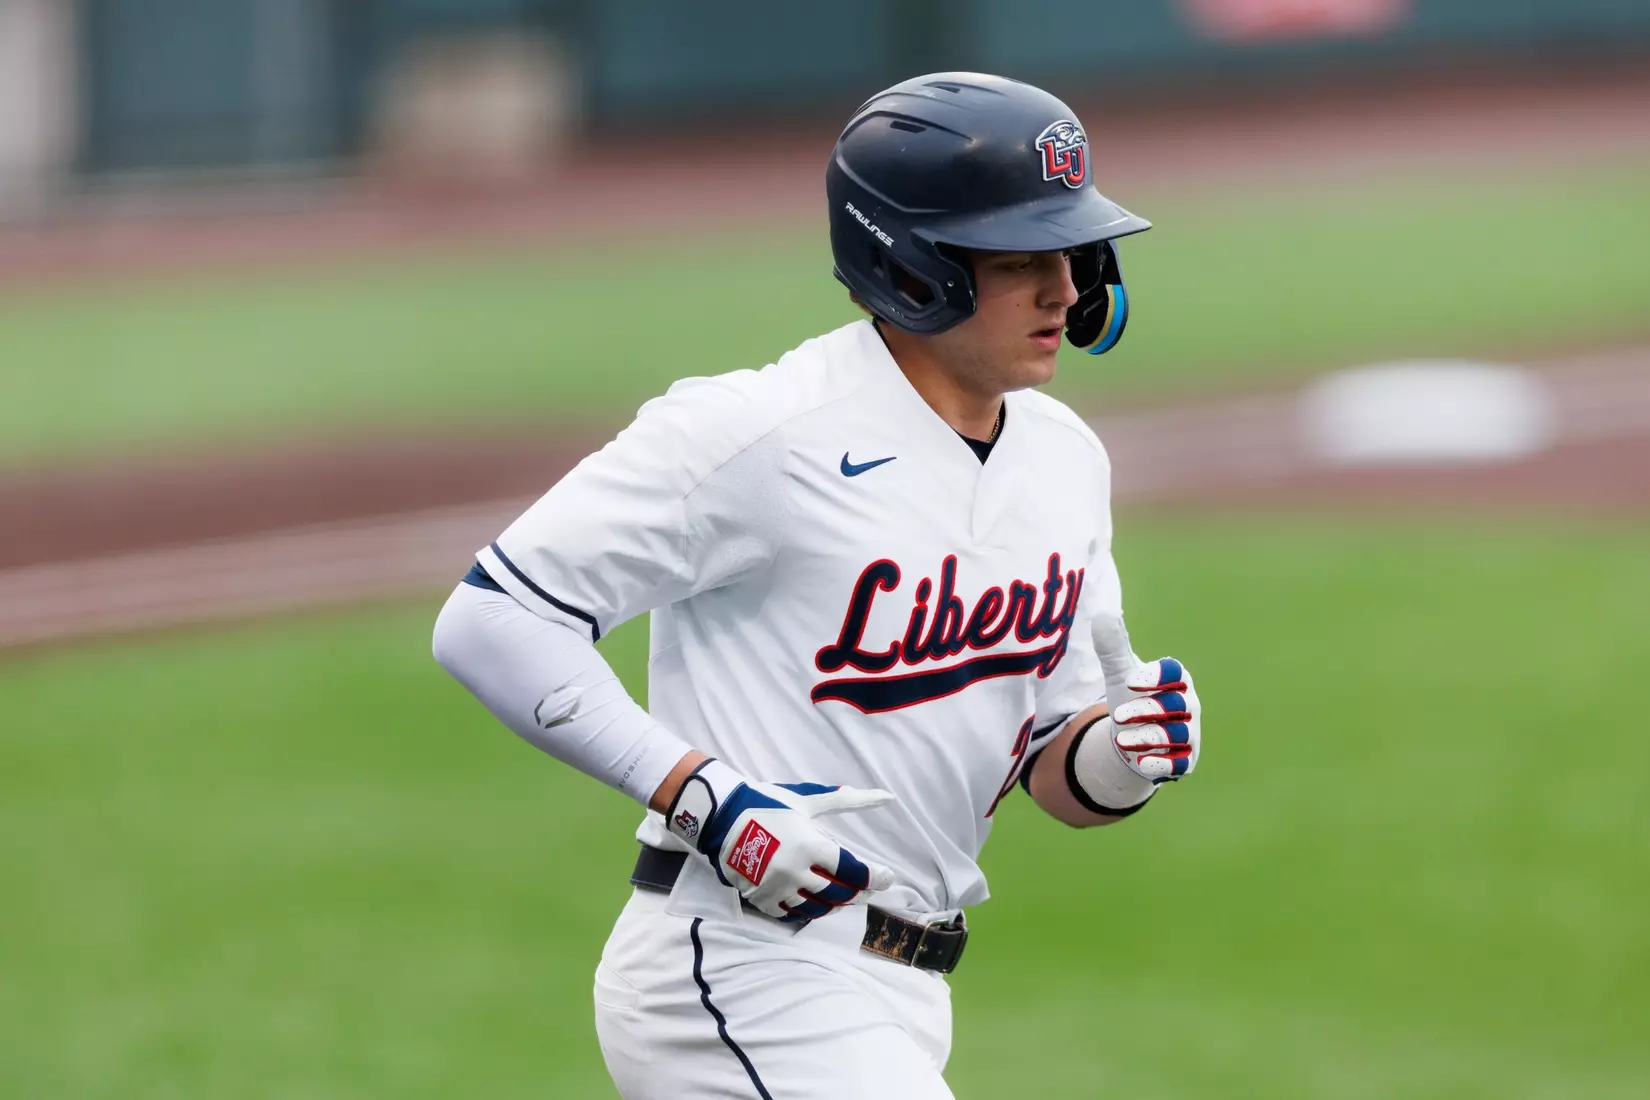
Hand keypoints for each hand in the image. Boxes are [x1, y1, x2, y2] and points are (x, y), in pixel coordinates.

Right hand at [664, 759, 896, 922]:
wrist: (721, 817)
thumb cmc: (768, 804)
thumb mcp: (807, 800)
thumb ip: (846, 800)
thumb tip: (887, 796)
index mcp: (811, 846)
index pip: (853, 871)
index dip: (875, 877)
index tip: (887, 877)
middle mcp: (797, 872)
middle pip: (840, 894)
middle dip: (859, 893)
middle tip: (868, 888)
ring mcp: (778, 889)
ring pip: (818, 909)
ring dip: (836, 905)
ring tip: (844, 897)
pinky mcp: (762, 899)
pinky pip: (792, 915)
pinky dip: (808, 910)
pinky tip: (816, 902)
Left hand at [1068, 611, 1201, 810]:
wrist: (1130, 740)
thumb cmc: (1130, 699)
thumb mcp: (1118, 675)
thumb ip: (1113, 648)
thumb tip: (1103, 614)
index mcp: (1175, 680)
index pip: (1175, 673)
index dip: (1156, 675)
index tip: (1129, 679)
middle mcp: (1187, 705)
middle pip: (1176, 704)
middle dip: (1147, 709)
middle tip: (1118, 715)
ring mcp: (1188, 734)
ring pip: (1176, 734)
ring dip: (1149, 736)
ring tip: (1120, 739)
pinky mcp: (1184, 761)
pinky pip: (1179, 764)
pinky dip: (1163, 764)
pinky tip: (1143, 764)